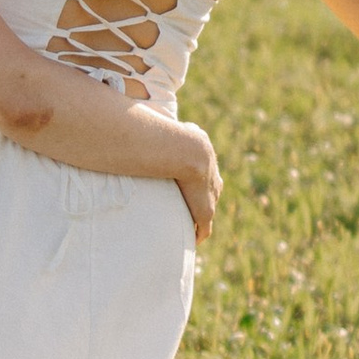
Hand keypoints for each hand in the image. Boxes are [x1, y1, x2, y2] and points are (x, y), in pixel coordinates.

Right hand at [172, 122, 220, 248]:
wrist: (187, 150)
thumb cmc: (175, 136)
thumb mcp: (171, 129)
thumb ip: (161, 126)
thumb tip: (145, 117)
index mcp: (206, 162)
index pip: (205, 175)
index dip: (196, 182)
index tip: (186, 188)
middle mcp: (213, 180)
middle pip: (210, 193)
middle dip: (200, 200)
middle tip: (186, 209)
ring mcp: (210, 196)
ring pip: (206, 211)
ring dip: (197, 219)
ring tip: (186, 228)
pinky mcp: (205, 211)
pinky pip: (204, 228)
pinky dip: (198, 234)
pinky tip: (190, 242)